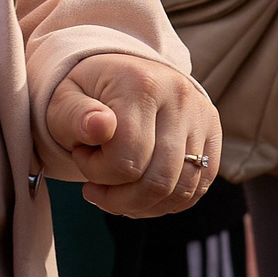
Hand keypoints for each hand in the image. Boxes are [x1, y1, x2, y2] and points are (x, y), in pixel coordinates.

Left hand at [46, 53, 221, 216]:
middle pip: (159, 180)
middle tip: (94, 188)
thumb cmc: (84, 90)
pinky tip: (138, 196)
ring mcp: (202, 117)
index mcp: (141, 84)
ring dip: (143, 205)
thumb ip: (74, 115)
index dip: (96, 171)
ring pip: (183, 190)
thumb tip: (100, 127)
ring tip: (115, 195)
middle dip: (120, 198)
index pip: (128, 157)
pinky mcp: (214, 135)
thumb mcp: (63, 97)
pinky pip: (198, 188)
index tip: (80, 154)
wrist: (115, 71)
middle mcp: (180, 98)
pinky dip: (166, 203)